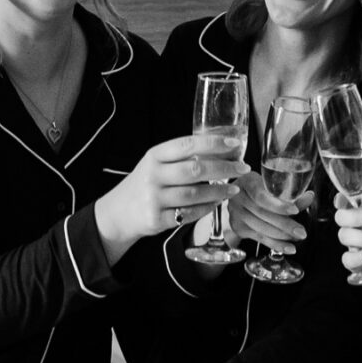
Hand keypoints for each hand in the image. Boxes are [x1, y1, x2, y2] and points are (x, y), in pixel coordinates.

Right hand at [95, 140, 229, 259]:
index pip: (187, 144)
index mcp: (154, 156)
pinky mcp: (157, 219)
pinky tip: (217, 203)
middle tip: (242, 168)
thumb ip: (181, 158)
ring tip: (234, 188)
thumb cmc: (145, 184)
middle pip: (195, 169)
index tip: (235, 144)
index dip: (213, 143)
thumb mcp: (156, 164)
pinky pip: (188, 214)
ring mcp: (154, 198)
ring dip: (219, 191)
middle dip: (224, 168)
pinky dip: (206, 208)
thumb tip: (222, 152)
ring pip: (195, 194)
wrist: (118, 213)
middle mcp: (153, 175)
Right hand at [216, 168, 304, 261]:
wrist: (238, 198)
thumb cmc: (259, 189)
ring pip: (261, 228)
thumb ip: (291, 194)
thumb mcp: (272, 187)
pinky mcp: (238, 228)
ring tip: (297, 238)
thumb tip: (310, 196)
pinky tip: (288, 248)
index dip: (278, 205)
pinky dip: (276, 244)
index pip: (261, 196)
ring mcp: (236, 214)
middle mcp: (238, 197)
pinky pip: (260, 238)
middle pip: (262, 214)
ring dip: (282, 236)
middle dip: (284, 224)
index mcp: (247, 181)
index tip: (295, 211)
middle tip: (301, 232)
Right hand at [334, 196, 361, 298]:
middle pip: (341, 217)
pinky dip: (357, 257)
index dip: (341, 199)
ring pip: (344, 236)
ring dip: (360, 237)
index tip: (345, 200)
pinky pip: (348, 260)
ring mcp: (357, 245)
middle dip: (354, 216)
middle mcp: (359, 227)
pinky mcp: (359, 264)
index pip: (347, 202)